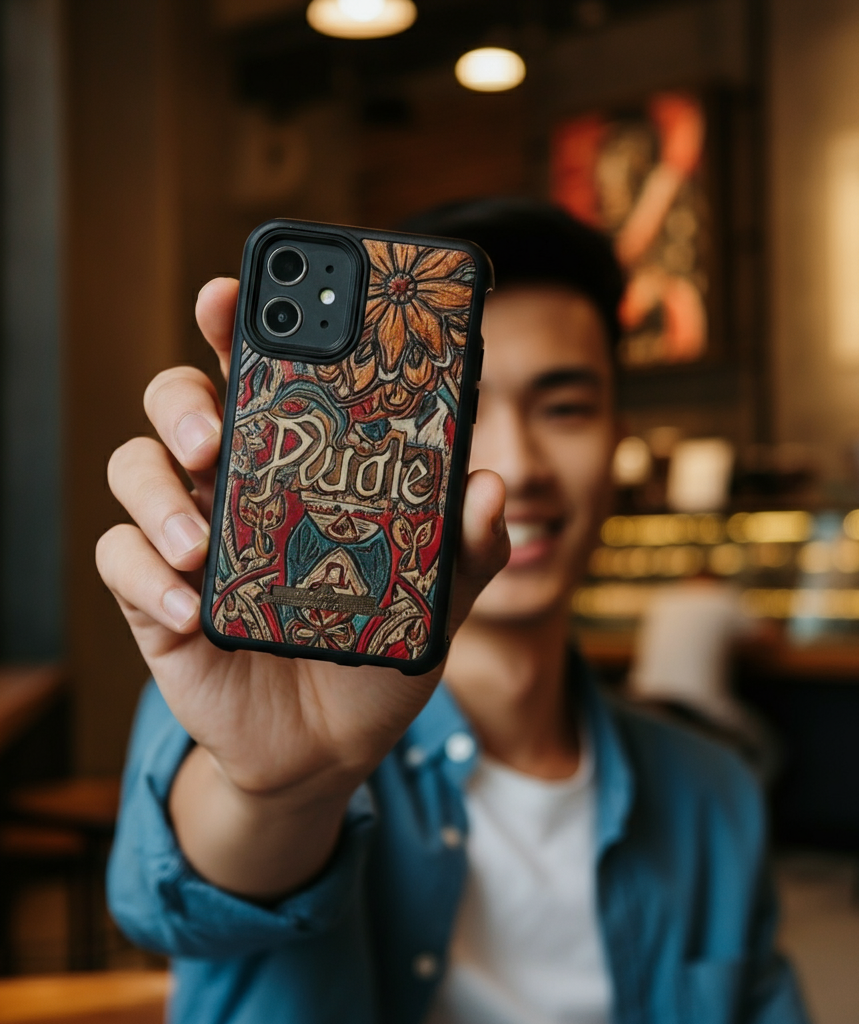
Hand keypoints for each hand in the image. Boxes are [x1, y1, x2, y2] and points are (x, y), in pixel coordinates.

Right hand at [97, 278, 507, 896]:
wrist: (332, 742)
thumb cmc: (377, 644)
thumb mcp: (437, 595)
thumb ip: (467, 544)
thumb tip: (492, 488)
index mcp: (296, 463)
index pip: (259, 374)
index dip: (240, 325)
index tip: (237, 294)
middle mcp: (232, 483)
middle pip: (177, 399)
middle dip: (183, 397)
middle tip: (215, 432)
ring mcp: (188, 538)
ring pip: (133, 467)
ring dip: (157, 493)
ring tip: (200, 541)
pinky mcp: (155, 599)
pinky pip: (119, 564)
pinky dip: (145, 577)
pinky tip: (191, 609)